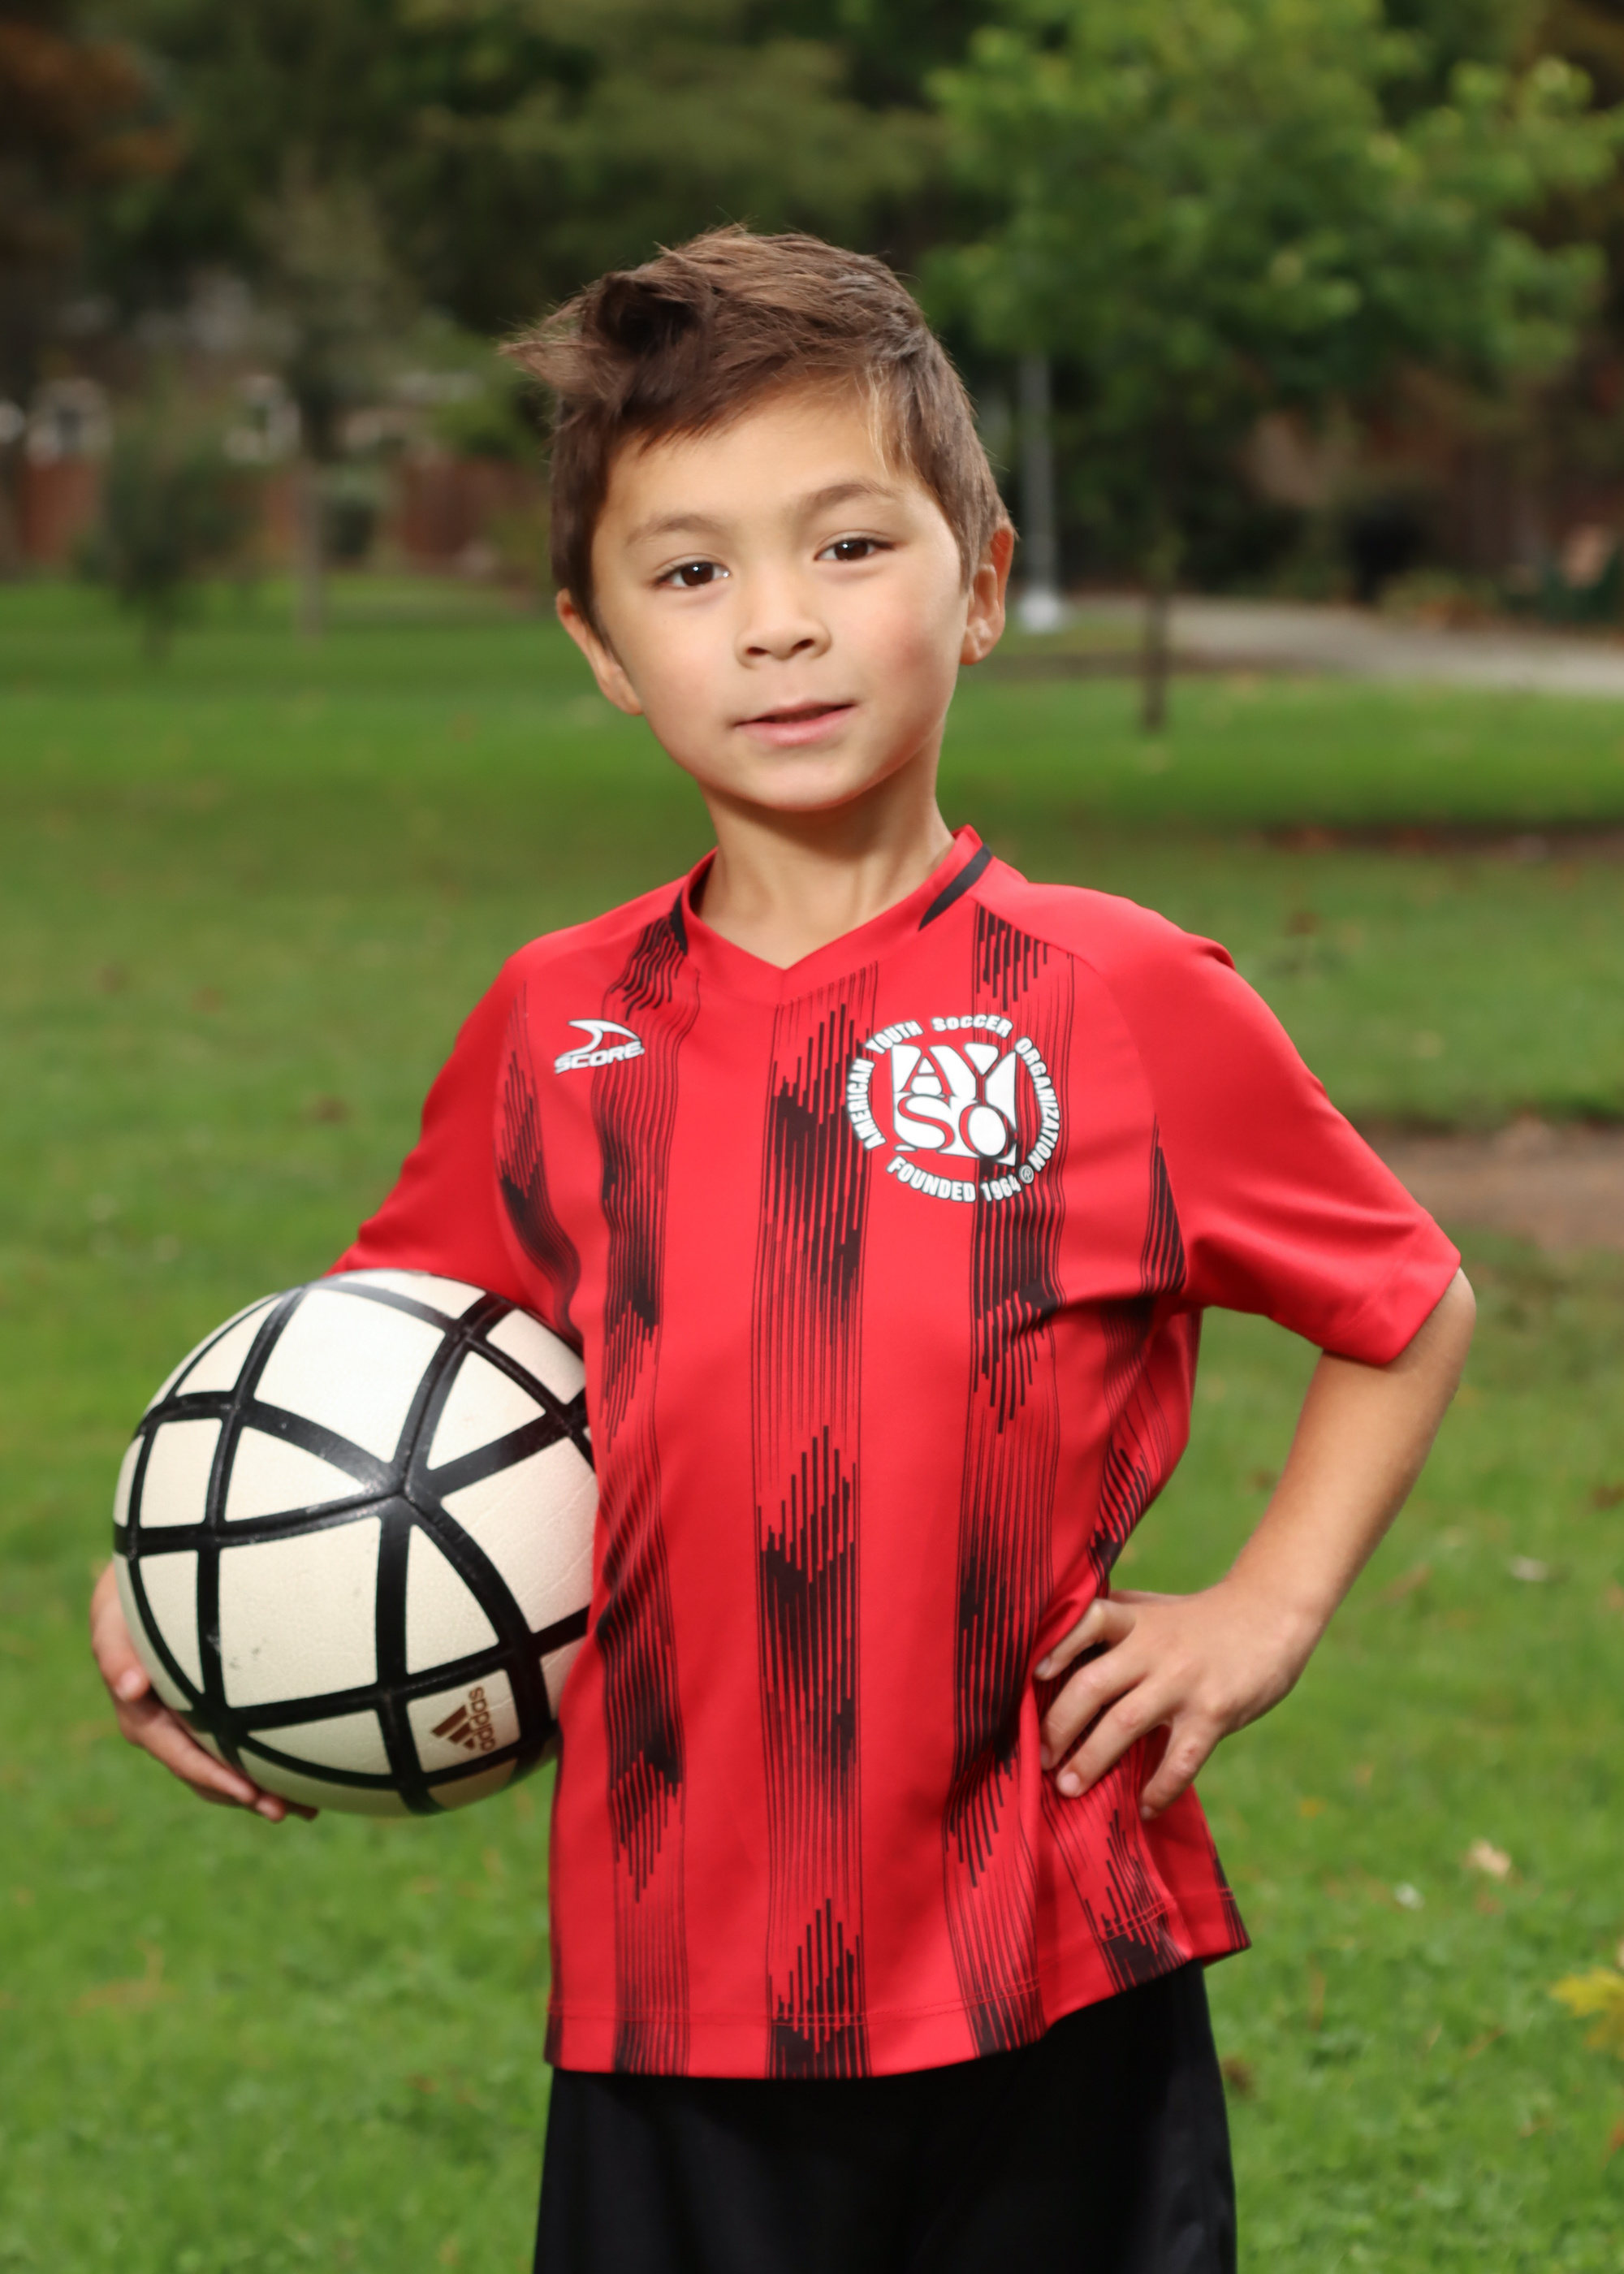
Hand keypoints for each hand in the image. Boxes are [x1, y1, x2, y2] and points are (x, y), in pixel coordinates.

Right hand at [89, 1562, 315, 1821]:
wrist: (151, 1577)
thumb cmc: (132, 1594)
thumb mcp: (113, 1616)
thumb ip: (114, 1651)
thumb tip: (129, 1689)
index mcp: (144, 1716)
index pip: (181, 1756)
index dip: (213, 1777)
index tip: (248, 1793)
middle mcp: (167, 1729)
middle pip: (207, 1773)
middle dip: (245, 1795)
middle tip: (286, 1811)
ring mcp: (190, 1724)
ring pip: (226, 1767)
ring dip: (262, 1790)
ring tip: (305, 1808)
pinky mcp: (212, 1713)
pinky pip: (239, 1744)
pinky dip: (268, 1763)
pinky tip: (304, 1776)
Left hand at [1035, 1581, 1314, 1819]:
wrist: (1270, 1616)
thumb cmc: (1198, 1620)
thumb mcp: (1153, 1609)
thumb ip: (1112, 1627)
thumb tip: (1051, 1659)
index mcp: (1135, 1619)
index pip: (1088, 1620)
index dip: (1058, 1645)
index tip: (1034, 1677)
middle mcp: (1154, 1647)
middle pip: (1093, 1685)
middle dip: (1059, 1725)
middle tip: (1039, 1759)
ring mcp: (1184, 1681)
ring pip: (1125, 1724)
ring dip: (1092, 1760)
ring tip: (1068, 1787)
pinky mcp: (1214, 1712)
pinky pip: (1180, 1760)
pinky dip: (1158, 1789)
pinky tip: (1144, 1808)